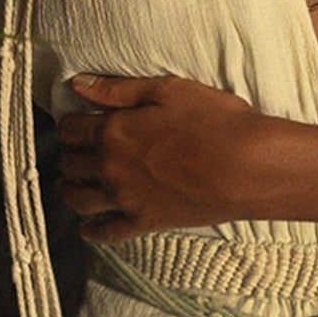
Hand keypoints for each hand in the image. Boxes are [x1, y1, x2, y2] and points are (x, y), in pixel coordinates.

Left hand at [57, 72, 263, 242]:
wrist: (248, 168)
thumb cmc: (216, 122)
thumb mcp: (169, 90)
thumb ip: (119, 89)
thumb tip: (78, 84)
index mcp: (113, 132)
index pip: (70, 129)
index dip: (70, 123)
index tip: (76, 121)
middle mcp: (110, 168)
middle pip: (70, 163)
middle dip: (69, 154)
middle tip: (76, 149)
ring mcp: (126, 199)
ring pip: (78, 199)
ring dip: (70, 189)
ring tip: (73, 183)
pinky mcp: (145, 222)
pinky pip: (106, 232)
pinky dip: (92, 230)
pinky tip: (88, 227)